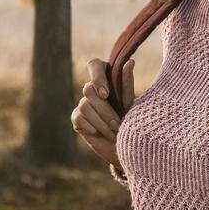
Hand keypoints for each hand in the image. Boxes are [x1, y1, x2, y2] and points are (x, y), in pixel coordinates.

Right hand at [72, 58, 133, 175]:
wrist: (125, 148)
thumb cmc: (131, 123)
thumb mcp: (131, 104)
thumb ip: (127, 83)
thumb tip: (130, 62)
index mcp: (107, 79)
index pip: (94, 64)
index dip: (97, 77)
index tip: (106, 94)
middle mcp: (93, 89)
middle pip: (88, 89)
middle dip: (104, 109)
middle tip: (117, 123)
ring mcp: (83, 103)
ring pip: (84, 105)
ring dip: (100, 121)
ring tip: (113, 132)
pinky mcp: (77, 118)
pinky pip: (78, 117)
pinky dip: (90, 126)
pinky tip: (99, 133)